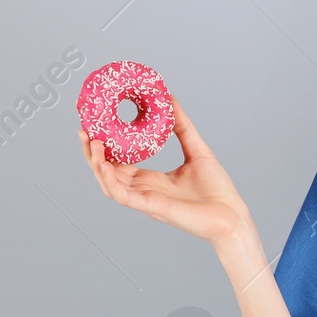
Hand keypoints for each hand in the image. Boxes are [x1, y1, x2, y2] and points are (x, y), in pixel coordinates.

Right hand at [78, 95, 253, 247]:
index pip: (118, 162)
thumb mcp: (198, 151)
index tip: (96, 126)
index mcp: (151, 180)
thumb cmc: (218, 190)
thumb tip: (171, 100)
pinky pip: (123, 195)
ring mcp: (145, 199)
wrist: (232, 216)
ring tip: (92, 142)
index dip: (104, 147)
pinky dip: (110, 180)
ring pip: (109, 183)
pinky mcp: (151, 207)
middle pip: (107, 172)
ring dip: (96, 164)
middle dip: (91, 153)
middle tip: (84, 130)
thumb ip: (183, 127)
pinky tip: (105, 164)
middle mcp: (143, 190)